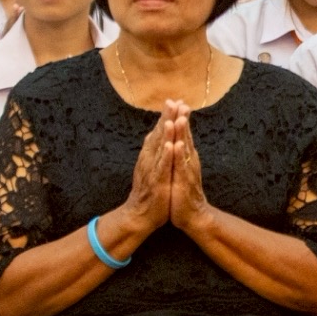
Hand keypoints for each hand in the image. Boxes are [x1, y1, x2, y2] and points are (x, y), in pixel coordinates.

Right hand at [110, 102, 176, 242]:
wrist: (140, 215)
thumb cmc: (149, 190)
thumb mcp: (152, 167)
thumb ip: (154, 149)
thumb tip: (156, 132)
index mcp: (151, 155)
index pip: (160, 132)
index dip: (167, 116)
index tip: (176, 101)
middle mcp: (149, 159)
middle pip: (159, 135)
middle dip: (167, 118)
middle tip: (174, 101)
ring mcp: (152, 170)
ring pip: (160, 149)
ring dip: (166, 133)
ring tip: (172, 118)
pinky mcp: (156, 182)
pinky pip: (161, 167)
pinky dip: (166, 156)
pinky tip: (171, 146)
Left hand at [166, 105, 215, 237]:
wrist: (193, 216)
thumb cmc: (184, 193)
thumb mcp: (181, 171)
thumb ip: (180, 156)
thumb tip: (178, 140)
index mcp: (186, 157)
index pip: (183, 134)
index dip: (180, 118)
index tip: (177, 101)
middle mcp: (189, 161)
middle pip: (186, 136)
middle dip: (182, 119)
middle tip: (181, 102)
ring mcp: (187, 171)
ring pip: (184, 148)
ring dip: (182, 133)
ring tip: (180, 118)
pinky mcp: (184, 182)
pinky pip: (181, 166)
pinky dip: (178, 155)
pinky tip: (177, 145)